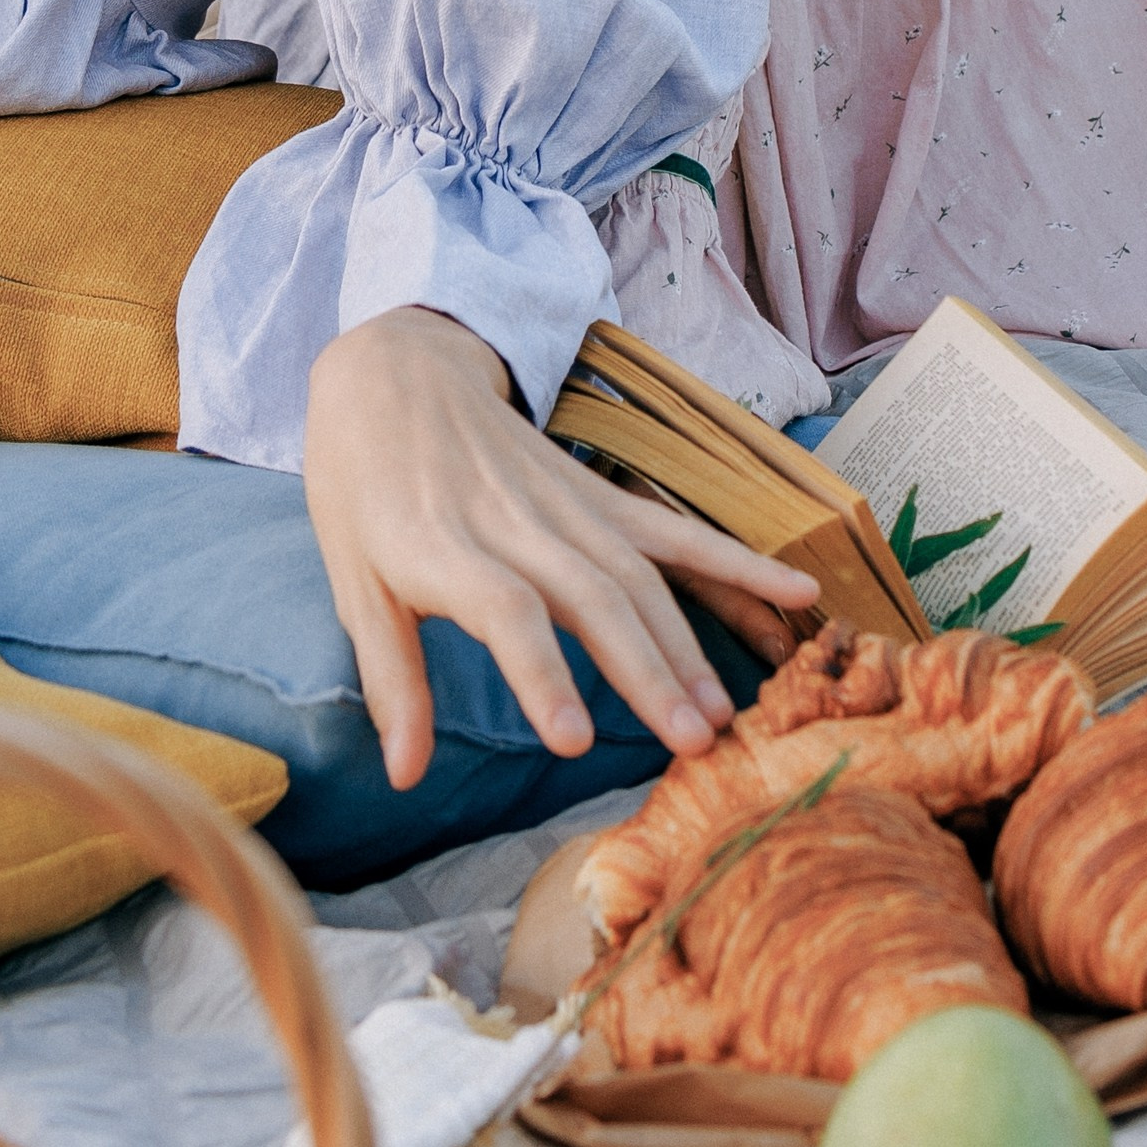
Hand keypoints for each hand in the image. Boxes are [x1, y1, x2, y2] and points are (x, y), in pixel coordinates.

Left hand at [301, 305, 819, 791]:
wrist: (393, 372)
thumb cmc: (362, 487)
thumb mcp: (351, 579)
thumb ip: (389, 678)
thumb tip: (402, 774)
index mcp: (444, 545)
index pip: (506, 609)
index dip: (543, 671)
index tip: (575, 740)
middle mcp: (514, 521)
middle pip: (592, 595)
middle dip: (645, 671)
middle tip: (691, 743)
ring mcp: (563, 502)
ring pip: (638, 571)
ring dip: (687, 641)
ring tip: (724, 713)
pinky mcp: (594, 492)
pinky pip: (668, 528)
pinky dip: (733, 560)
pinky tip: (796, 590)